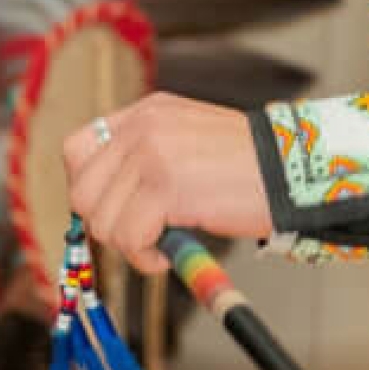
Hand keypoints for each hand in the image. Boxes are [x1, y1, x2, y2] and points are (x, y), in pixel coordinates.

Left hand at [60, 93, 274, 274]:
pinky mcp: (164, 186)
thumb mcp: (186, 141)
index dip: (89, 187)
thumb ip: (145, 157)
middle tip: (141, 233)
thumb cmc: (248, 168)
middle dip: (106, 223)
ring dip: (128, 244)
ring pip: (101, 220)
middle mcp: (142, 126)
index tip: (114, 208)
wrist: (291, 173)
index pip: (77, 148)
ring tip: (161, 242)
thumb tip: (106, 200)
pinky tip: (168, 252)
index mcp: (146, 112)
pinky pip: (128, 238)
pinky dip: (144, 257)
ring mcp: (151, 153)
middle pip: (82, 190)